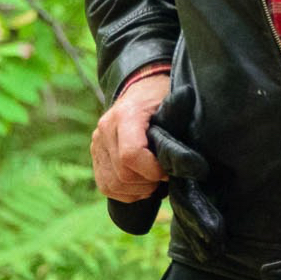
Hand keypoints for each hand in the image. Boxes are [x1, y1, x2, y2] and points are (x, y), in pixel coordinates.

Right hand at [92, 69, 167, 200]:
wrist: (142, 86)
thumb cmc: (162, 96)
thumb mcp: (174, 105)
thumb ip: (177, 128)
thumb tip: (184, 160)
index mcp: (126, 115)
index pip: (131, 155)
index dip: (153, 171)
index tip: (169, 171)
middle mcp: (106, 129)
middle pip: (122, 174)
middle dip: (148, 182)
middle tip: (165, 177)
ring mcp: (97, 142)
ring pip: (112, 184)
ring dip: (137, 190)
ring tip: (154, 182)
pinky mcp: (95, 154)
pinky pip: (105, 185)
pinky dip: (125, 193)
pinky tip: (141, 185)